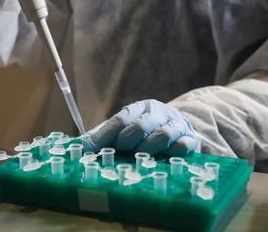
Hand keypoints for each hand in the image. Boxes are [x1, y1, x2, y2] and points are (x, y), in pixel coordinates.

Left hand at [83, 99, 198, 155]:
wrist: (180, 128)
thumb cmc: (145, 134)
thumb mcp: (122, 131)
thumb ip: (101, 137)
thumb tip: (76, 148)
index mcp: (139, 108)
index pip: (121, 118)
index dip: (106, 135)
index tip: (93, 149)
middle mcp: (158, 112)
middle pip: (141, 124)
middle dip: (128, 141)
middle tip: (121, 151)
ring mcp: (176, 124)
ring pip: (163, 134)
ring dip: (149, 148)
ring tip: (140, 157)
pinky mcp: (191, 139)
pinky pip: (183, 145)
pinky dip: (173, 152)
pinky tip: (165, 159)